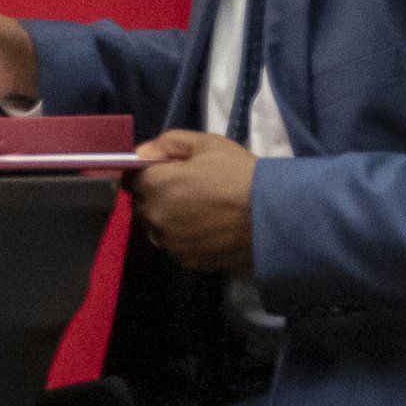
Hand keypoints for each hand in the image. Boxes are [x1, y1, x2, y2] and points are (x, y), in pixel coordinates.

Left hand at [129, 130, 258, 272]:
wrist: (273, 214)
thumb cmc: (239, 173)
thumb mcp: (206, 144)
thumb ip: (167, 143)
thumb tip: (140, 153)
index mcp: (155, 185)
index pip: (132, 179)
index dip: (147, 174)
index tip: (165, 172)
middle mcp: (155, 217)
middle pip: (143, 204)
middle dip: (157, 195)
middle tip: (187, 189)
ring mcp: (170, 243)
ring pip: (157, 227)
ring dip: (167, 218)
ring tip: (198, 210)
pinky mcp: (187, 261)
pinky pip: (174, 246)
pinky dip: (183, 237)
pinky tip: (205, 228)